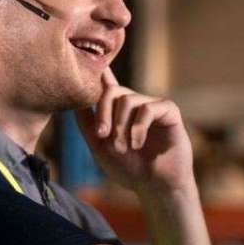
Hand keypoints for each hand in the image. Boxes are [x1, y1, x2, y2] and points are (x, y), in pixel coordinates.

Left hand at [74, 68, 195, 195]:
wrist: (155, 187)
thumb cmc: (129, 168)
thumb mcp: (99, 147)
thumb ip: (86, 124)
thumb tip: (75, 101)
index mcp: (118, 111)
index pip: (107, 84)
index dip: (100, 70)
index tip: (92, 57)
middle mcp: (136, 103)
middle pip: (112, 91)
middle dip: (103, 113)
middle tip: (102, 136)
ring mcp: (153, 106)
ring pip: (129, 100)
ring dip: (120, 126)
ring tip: (122, 147)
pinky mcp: (169, 112)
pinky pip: (149, 108)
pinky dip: (138, 128)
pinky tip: (137, 144)